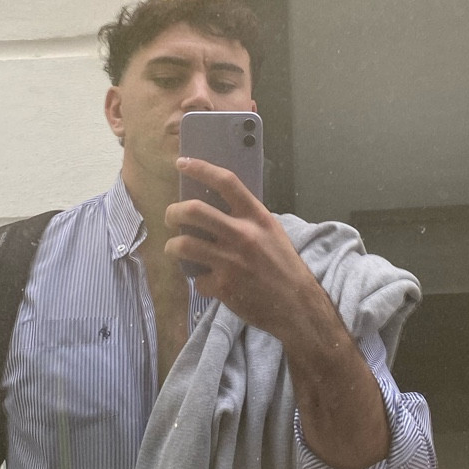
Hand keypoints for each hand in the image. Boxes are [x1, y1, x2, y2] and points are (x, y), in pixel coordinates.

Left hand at [164, 158, 323, 339]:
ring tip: (175, 248)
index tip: (181, 163)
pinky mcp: (222, 286)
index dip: (200, 168)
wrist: (297, 306)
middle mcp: (242, 234)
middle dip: (173, 212)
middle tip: (171, 218)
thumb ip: (246, 219)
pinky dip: (198, 280)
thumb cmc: (284, 266)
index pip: (226, 182)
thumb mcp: (271, 232)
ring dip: (172, 246)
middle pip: (194, 210)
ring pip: (183, 244)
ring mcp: (230, 261)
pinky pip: (197, 279)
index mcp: (256, 216)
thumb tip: (214, 207)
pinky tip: (207, 281)